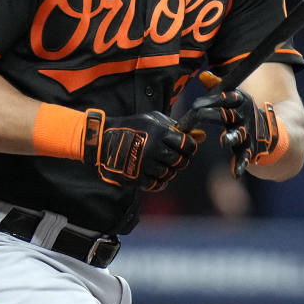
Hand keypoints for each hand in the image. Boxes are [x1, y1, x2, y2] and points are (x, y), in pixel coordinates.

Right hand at [83, 110, 198, 191]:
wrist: (104, 141)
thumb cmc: (132, 127)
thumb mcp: (152, 119)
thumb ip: (174, 126)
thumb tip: (199, 135)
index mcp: (160, 133)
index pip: (188, 145)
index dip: (190, 147)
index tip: (186, 147)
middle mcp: (155, 149)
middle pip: (181, 161)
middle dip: (180, 160)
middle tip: (173, 157)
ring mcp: (146, 165)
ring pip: (170, 173)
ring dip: (167, 170)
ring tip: (158, 162)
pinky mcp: (138, 178)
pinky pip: (158, 184)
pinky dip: (158, 181)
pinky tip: (152, 172)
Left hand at [178, 73, 278, 177]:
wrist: (272, 131)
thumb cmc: (243, 114)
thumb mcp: (233, 98)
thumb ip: (218, 88)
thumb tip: (203, 75)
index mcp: (240, 101)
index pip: (223, 98)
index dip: (209, 100)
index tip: (195, 105)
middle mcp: (244, 115)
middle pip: (225, 114)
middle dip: (210, 114)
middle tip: (196, 115)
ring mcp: (248, 133)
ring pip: (237, 135)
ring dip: (231, 137)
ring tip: (224, 141)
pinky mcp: (250, 150)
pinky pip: (244, 157)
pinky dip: (241, 165)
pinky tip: (236, 172)